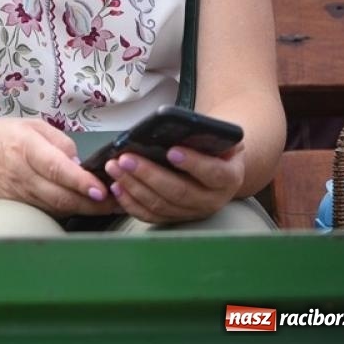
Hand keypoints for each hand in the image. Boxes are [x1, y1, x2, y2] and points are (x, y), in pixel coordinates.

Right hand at [0, 118, 116, 217]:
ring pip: (58, 207)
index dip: (81, 182)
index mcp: (24, 147)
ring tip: (107, 206)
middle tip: (117, 202)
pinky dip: (66, 210)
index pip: (57, 168)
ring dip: (84, 209)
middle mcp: (21, 174)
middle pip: (63, 196)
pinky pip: (47, 210)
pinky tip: (80, 206)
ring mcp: (18, 194)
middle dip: (93, 203)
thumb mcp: (25, 125)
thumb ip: (57, 141)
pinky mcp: (16, 206)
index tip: (101, 189)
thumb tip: (79, 161)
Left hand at [103, 143, 245, 223]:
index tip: (171, 151)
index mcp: (228, 177)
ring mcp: (192, 212)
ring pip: (161, 205)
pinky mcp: (175, 218)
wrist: (219, 166)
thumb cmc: (213, 147)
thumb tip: (182, 126)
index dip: (193, 163)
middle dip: (149, 174)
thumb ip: (206, 134)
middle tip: (125, 159)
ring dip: (133, 186)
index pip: (213, 173)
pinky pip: (151, 215)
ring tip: (114, 168)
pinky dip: (130, 202)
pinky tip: (116, 186)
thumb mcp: (218, 137)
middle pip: (179, 192)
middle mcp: (212, 200)